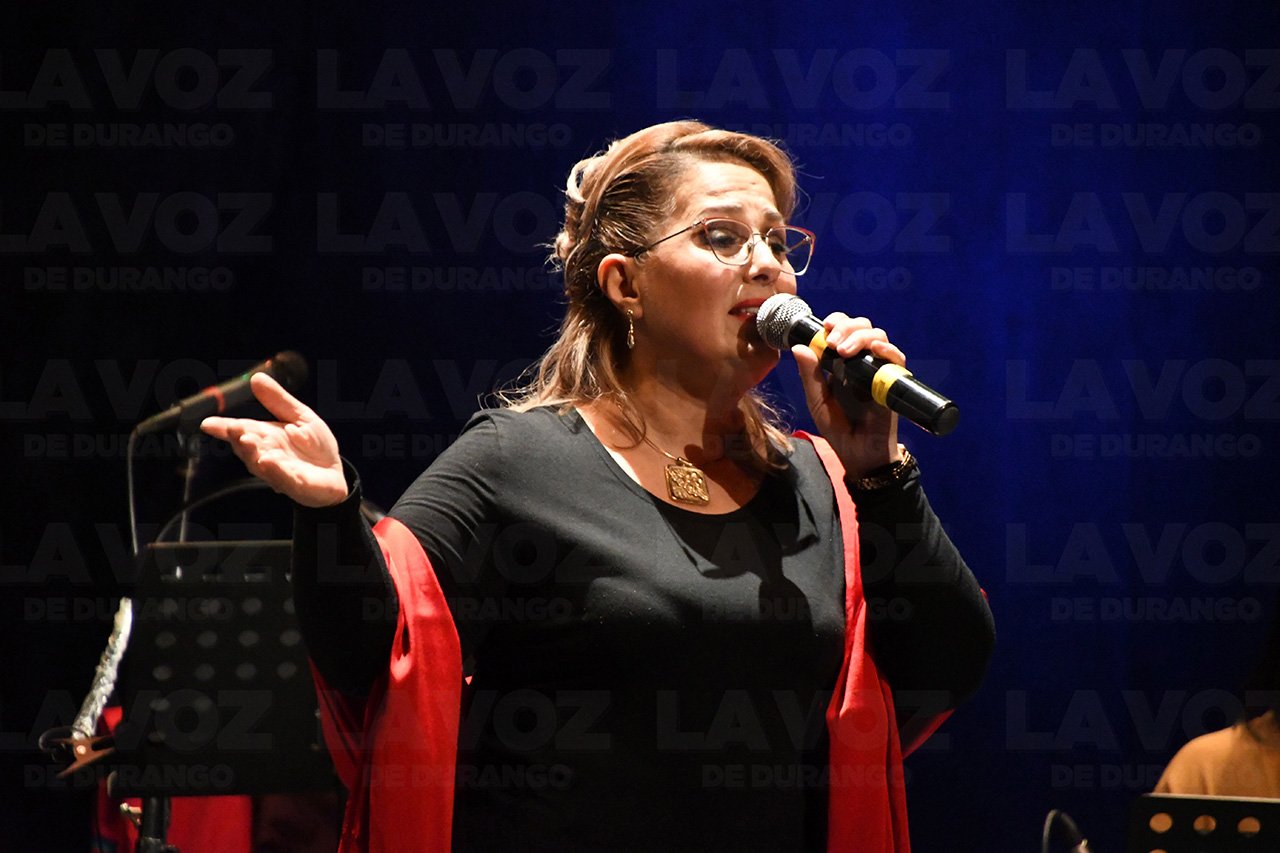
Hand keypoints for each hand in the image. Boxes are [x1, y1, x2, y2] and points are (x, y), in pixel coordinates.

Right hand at [200, 372, 348, 507]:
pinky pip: (284, 478)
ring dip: (253, 453)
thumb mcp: (299, 416)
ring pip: (260, 465)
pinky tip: (270, 460)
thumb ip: (278, 400)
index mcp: (265, 437)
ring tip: (248, 440)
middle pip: (247, 447)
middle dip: (239, 438)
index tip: (208, 423)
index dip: (223, 428)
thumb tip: (256, 378)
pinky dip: (276, 470)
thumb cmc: (315, 447)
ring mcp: (279, 472)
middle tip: (234, 428)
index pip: (241, 430)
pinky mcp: (296, 485)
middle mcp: (266, 455)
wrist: (336, 473)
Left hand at [791, 312, 903, 477]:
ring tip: (843, 351)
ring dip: (861, 337)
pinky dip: (887, 350)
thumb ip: (810, 376)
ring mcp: (878, 370)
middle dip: (847, 327)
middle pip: (862, 327)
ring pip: (879, 337)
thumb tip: (798, 346)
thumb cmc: (839, 429)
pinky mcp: (893, 383)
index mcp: (842, 362)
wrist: (859, 455)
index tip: (826, 326)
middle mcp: (861, 362)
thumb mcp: (818, 401)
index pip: (844, 330)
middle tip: (833, 342)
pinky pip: (897, 359)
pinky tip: (875, 350)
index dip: (837, 321)